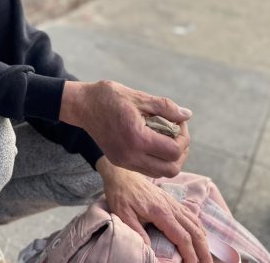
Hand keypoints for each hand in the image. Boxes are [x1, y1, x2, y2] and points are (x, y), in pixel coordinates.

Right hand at [60, 80, 190, 176]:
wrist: (82, 105)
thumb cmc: (109, 97)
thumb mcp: (138, 97)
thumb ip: (165, 107)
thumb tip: (187, 115)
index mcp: (137, 138)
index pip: (174, 151)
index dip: (184, 137)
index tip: (178, 122)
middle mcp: (130, 155)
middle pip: (171, 169)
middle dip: (181, 152)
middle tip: (177, 134)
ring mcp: (124, 161)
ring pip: (160, 173)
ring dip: (170, 159)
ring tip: (167, 139)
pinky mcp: (119, 161)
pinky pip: (147, 169)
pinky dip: (157, 161)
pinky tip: (154, 142)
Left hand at [96, 158, 211, 262]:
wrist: (122, 175)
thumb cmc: (121, 194)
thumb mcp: (123, 213)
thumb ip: (137, 231)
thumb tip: (149, 249)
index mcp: (161, 212)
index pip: (182, 237)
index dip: (190, 254)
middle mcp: (171, 207)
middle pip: (195, 232)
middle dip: (203, 251)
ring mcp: (173, 203)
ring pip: (195, 224)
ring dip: (203, 241)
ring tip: (206, 255)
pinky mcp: (172, 201)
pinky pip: (191, 216)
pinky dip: (199, 228)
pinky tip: (201, 236)